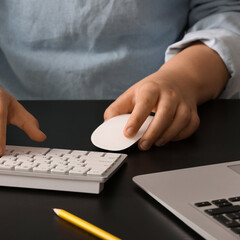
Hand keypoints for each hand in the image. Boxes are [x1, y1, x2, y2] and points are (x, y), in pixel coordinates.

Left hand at [104, 43, 228, 149]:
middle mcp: (169, 94)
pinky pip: (191, 125)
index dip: (135, 120)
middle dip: (153, 132)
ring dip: (167, 135)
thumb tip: (108, 124)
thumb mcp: (131, 94)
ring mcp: (183, 102)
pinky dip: (181, 135)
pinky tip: (169, 139)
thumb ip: (117, 109)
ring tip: (155, 143)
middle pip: (164, 113)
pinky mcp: (193, 112)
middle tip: (142, 145)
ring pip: (180, 120)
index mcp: (151, 89)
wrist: (178, 79)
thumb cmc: (151, 90)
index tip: (128, 133)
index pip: (143, 104)